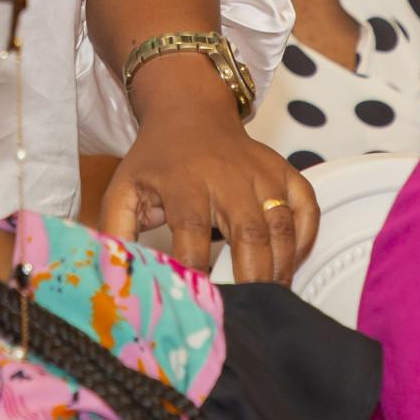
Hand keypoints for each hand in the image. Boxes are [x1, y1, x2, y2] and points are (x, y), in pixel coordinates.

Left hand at [97, 55, 317, 282]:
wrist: (189, 112)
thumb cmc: (156, 160)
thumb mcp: (124, 189)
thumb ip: (116, 231)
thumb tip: (113, 275)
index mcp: (184, 182)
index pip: (192, 231)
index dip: (194, 267)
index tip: (195, 299)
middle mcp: (228, 176)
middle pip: (249, 231)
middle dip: (251, 276)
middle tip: (247, 307)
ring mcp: (261, 173)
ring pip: (281, 225)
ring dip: (280, 265)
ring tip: (269, 297)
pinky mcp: (284, 171)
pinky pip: (306, 206)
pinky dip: (306, 237)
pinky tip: (291, 262)